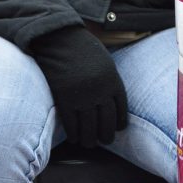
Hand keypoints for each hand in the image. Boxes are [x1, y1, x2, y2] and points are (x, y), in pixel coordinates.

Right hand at [31, 25, 127, 147]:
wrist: (61, 39)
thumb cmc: (83, 48)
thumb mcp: (104, 61)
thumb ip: (109, 80)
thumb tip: (110, 100)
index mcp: (113, 81)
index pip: (121, 110)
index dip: (120, 122)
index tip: (118, 129)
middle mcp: (100, 91)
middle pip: (106, 122)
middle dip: (106, 136)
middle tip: (104, 141)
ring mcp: (82, 97)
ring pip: (89, 128)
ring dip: (89, 140)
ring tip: (89, 143)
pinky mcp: (65, 99)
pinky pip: (71, 124)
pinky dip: (74, 134)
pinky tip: (74, 138)